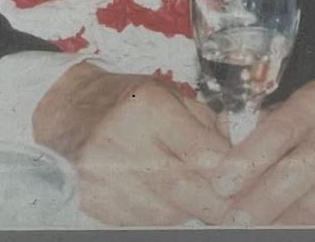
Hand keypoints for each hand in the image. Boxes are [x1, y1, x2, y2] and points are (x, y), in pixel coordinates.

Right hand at [32, 61, 233, 225]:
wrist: (67, 110)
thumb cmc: (124, 98)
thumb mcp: (169, 93)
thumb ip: (207, 124)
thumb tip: (241, 158)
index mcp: (148, 107)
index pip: (204, 155)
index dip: (233, 172)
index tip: (247, 177)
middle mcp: (125, 143)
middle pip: (189, 191)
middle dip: (217, 200)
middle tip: (233, 200)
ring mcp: (106, 177)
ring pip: (170, 214)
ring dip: (187, 207)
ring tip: (182, 185)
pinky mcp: (94, 202)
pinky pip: (143, 222)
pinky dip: (159, 213)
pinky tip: (155, 192)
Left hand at [214, 61, 314, 225]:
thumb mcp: (306, 105)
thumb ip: (267, 126)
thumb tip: (223, 155)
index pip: (283, 128)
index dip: (251, 157)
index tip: (222, 181)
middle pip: (304, 169)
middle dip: (264, 199)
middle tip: (235, 217)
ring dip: (285, 222)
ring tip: (257, 227)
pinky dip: (314, 231)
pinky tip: (292, 230)